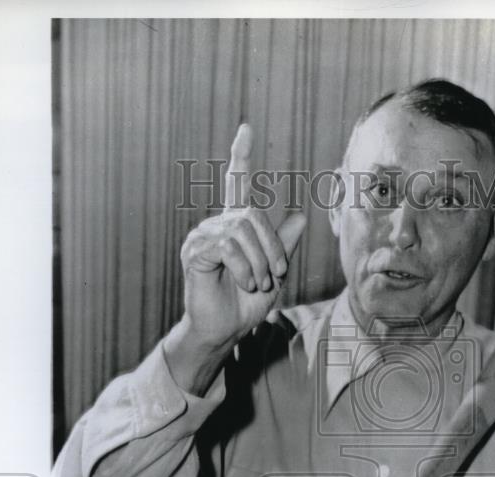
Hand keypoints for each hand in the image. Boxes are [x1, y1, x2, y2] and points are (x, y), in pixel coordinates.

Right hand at [180, 123, 306, 348]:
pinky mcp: (194, 252)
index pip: (235, 183)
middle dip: (272, 246)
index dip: (240, 157)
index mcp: (234, 226)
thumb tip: (300, 214)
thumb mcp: (273, 272)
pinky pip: (228, 246)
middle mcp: (215, 225)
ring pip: (242, 230)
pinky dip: (244, 268)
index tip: (246, 129)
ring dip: (259, 261)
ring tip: (257, 283)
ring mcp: (201, 237)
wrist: (224, 330)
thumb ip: (283, 244)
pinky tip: (245, 283)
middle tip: (275, 274)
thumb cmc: (245, 304)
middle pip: (252, 214)